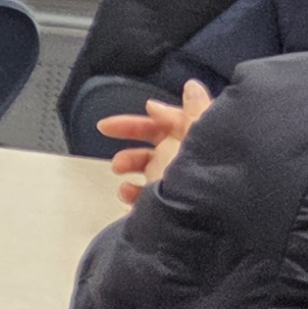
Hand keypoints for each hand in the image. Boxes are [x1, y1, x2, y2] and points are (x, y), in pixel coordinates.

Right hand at [93, 82, 212, 203]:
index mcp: (192, 139)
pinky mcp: (161, 202)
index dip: (156, 112)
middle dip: (129, 130)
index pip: (172, 118)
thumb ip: (196, 108)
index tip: (145, 108)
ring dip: (127, 160)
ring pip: (143, 164)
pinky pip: (140, 194)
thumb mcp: (198, 134)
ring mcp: (170, 181)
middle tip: (105, 127)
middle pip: (152, 138)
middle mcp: (182, 159)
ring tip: (118, 166)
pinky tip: (126, 191)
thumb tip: (192, 86)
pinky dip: (129, 191)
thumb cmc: (202, 177)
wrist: (199, 222)